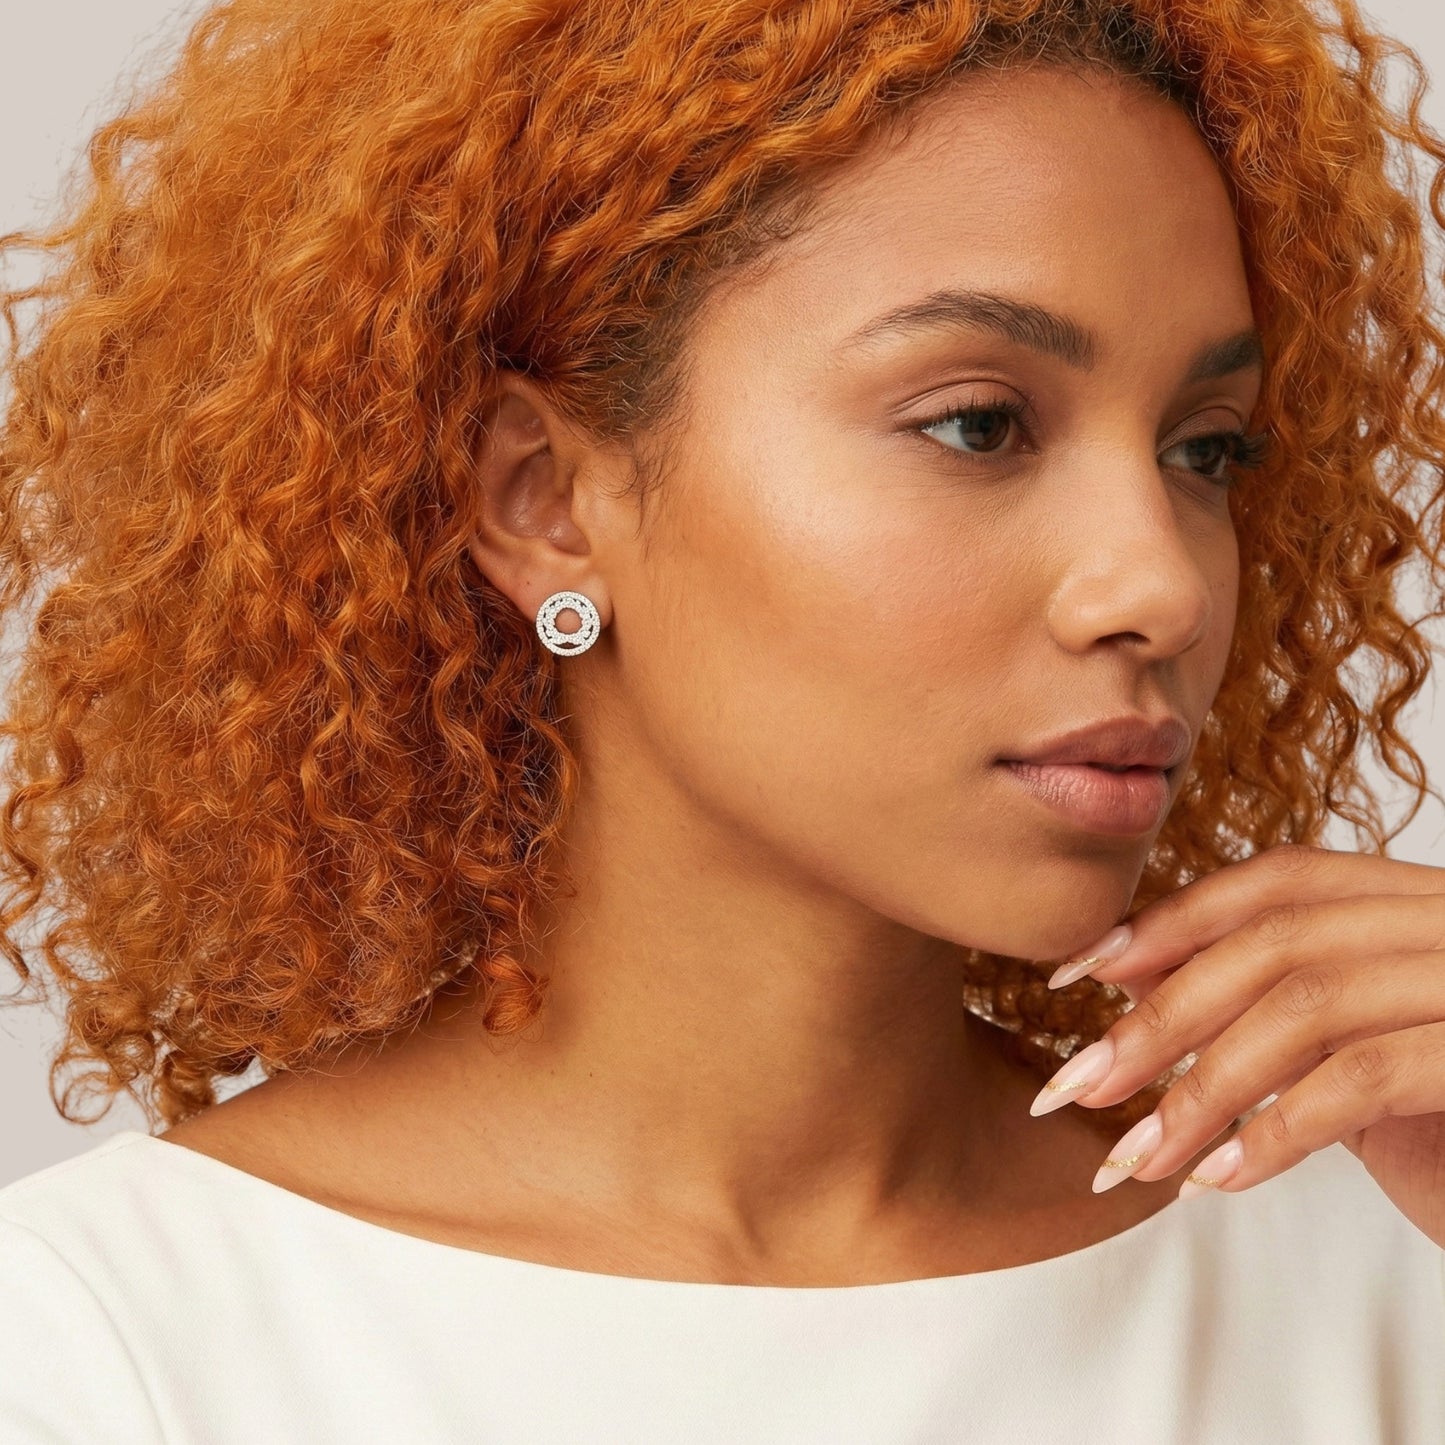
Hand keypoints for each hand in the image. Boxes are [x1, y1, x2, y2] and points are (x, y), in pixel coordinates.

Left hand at [1031, 843, 1444, 1247]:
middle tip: (1075, 1087)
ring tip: (1134, 1160)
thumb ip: (1268, 1006)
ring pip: (1307, 1007)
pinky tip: (1218, 1180)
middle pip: (1275, 943)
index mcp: (1420, 904)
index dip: (1168, 921)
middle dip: (1159, 1018)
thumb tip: (1126, 975)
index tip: (1074, 977)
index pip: (1276, 882)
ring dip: (1200, 1091)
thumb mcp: (1352, 1056)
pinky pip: (1365, 1077)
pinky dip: (1275, 1131)